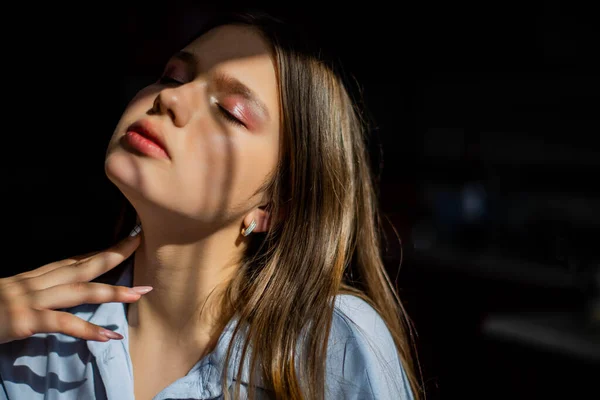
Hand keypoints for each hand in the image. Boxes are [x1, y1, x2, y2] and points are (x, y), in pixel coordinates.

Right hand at [0, 230, 147, 344]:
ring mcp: (31, 300)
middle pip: (83, 265)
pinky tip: (110, 337)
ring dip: (112, 292)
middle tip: (140, 244)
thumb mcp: (12, 294)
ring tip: (139, 294)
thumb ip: (37, 291)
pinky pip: (62, 323)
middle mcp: (36, 283)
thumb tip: (62, 289)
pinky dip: (88, 330)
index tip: (126, 241)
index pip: (74, 260)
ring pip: (80, 291)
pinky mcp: (24, 321)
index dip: (101, 251)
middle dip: (114, 255)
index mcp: (34, 277)